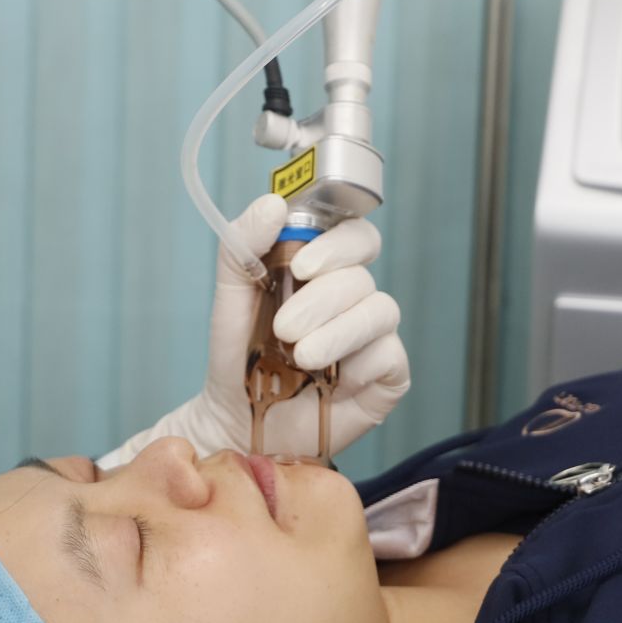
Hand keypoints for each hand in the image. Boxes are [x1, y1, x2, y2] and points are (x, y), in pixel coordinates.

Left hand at [101, 194, 409, 465]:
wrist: (238, 419)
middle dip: (322, 298)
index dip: (337, 244)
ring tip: (299, 358)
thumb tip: (272, 204)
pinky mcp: (386, 376)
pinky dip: (359, 365)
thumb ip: (243, 244)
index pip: (354, 236)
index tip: (300, 266)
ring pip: (380, 311)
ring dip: (336, 333)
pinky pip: (390, 356)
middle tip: (284, 326)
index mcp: (323, 271)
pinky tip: (332, 382)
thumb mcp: (231, 295)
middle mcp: (354, 299)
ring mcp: (374, 337)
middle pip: (363, 275)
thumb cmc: (240, 355)